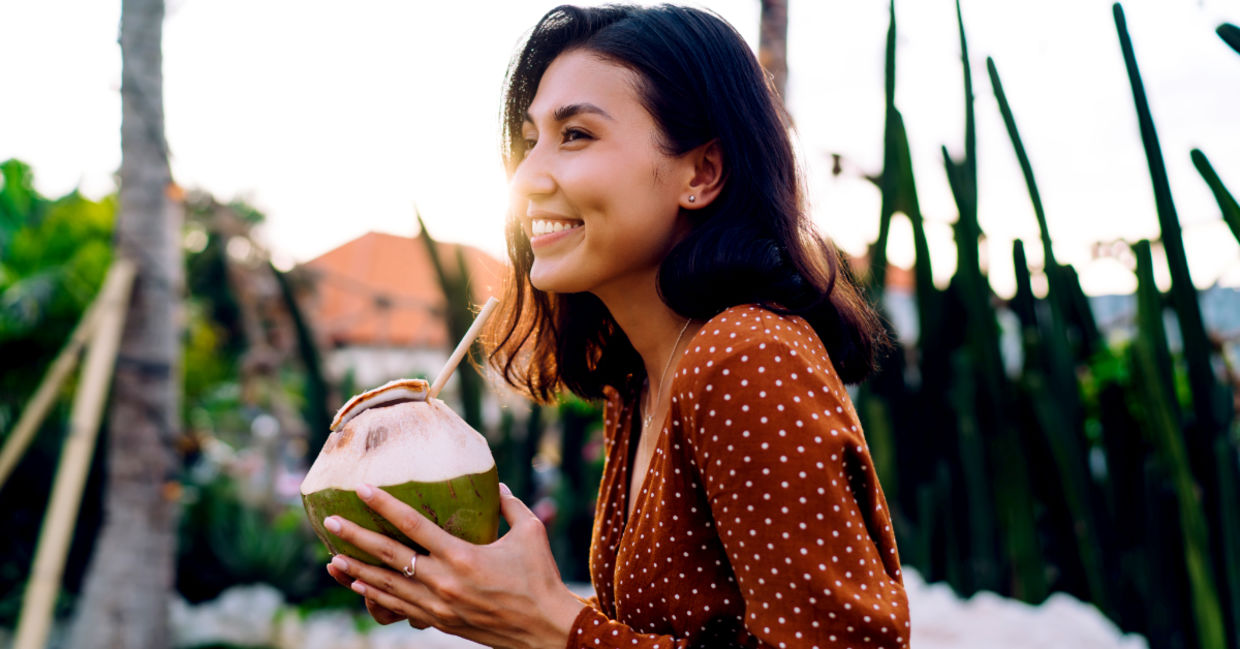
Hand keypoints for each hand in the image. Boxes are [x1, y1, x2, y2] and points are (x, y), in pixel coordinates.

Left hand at [323, 482, 585, 648]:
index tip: (362, 489)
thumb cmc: (541, 578)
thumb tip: (496, 485)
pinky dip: (376, 596)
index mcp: (462, 557)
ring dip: (357, 572)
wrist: (545, 630)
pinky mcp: (440, 622)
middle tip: (331, 522)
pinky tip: (360, 587)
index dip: (385, 506)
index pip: (414, 525)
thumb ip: (510, 505)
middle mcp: (444, 582)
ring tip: (332, 559)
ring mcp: (438, 606)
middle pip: (390, 556)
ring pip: (387, 587)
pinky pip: (399, 607)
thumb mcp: (531, 533)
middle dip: (356, 538)